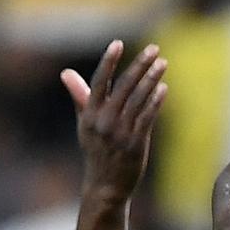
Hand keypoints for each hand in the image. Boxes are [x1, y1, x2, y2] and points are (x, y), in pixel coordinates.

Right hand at [61, 40, 168, 203]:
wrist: (105, 186)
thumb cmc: (96, 151)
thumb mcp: (84, 124)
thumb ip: (80, 97)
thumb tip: (66, 73)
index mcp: (89, 114)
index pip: (98, 82)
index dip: (108, 62)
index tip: (118, 43)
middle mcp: (103, 122)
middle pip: (123, 86)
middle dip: (139, 65)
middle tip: (153, 48)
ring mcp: (120, 133)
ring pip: (138, 100)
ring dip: (152, 79)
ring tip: (163, 63)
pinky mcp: (135, 144)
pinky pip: (147, 117)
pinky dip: (156, 101)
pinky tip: (164, 88)